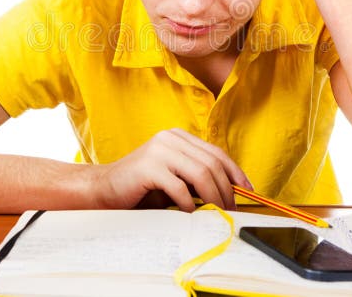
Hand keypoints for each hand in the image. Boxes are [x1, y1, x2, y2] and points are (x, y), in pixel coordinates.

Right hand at [91, 128, 250, 211]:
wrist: (104, 189)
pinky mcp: (148, 167)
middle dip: (226, 189)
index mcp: (178, 137)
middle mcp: (170, 138)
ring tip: (217, 212)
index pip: (216, 152)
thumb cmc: (141, 188)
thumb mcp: (174, 177)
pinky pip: (179, 187)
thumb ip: (196, 177)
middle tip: (231, 209)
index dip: (235, 171)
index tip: (247, 190)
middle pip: (211, 163)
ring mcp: (159, 150)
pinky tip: (190, 213)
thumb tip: (229, 193)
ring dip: (213, 196)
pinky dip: (189, 203)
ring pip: (200, 173)